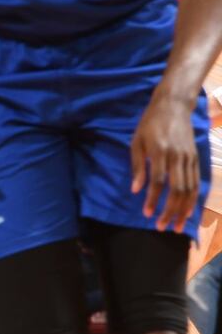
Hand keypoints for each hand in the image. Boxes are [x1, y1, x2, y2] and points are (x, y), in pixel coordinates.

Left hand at [131, 90, 200, 230]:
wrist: (174, 106)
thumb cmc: (149, 124)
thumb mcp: (136, 142)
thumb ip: (137, 166)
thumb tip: (135, 190)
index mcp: (160, 152)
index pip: (158, 182)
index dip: (153, 200)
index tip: (146, 214)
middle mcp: (178, 157)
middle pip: (177, 189)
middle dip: (170, 211)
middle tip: (162, 227)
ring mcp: (189, 158)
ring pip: (190, 188)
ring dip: (184, 209)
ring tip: (177, 226)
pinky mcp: (196, 158)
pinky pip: (197, 182)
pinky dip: (193, 198)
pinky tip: (188, 211)